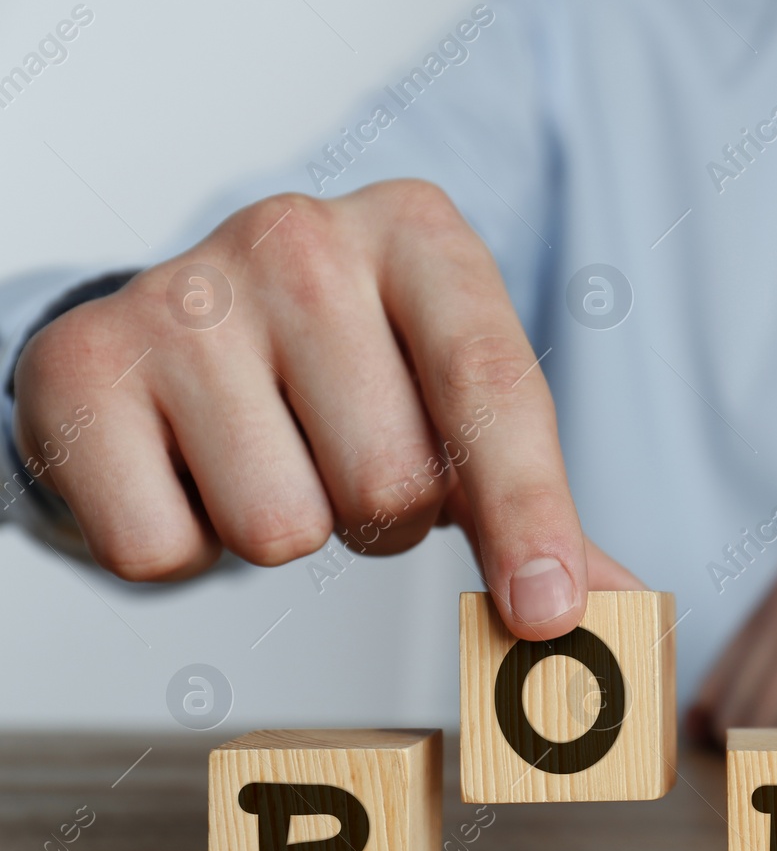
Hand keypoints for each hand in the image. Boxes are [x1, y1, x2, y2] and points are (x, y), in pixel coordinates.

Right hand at [11, 180, 639, 637]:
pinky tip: (186, 470)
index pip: (493, 389)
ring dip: (290, 531)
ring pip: (281, 529)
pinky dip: (184, 545)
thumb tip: (621, 610)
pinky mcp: (81, 366)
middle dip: (383, 518)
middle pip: (390, 486)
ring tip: (270, 457)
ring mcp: (182, 294)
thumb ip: (536, 509)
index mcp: (420, 236)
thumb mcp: (454, 406)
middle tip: (348, 464)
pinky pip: (165, 551)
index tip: (547, 614)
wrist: (175, 328)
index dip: (528, 513)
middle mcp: (300, 238)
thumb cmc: (346, 374)